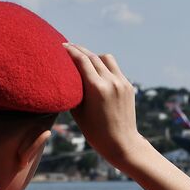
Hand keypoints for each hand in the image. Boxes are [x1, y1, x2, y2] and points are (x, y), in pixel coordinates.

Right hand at [63, 42, 147, 166]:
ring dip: (94, 56)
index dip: (70, 51)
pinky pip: (114, 68)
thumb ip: (74, 90)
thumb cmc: (95, 132)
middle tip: (68, 47)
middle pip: (92, 56)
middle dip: (79, 50)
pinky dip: (104, 65)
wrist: (122, 144)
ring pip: (105, 58)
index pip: (81, 60)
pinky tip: (96, 69)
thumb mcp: (78, 111)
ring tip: (84, 59)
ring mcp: (122, 82)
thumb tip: (67, 74)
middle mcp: (111, 82)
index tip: (60, 46)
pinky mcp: (128, 86)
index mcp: (97, 88)